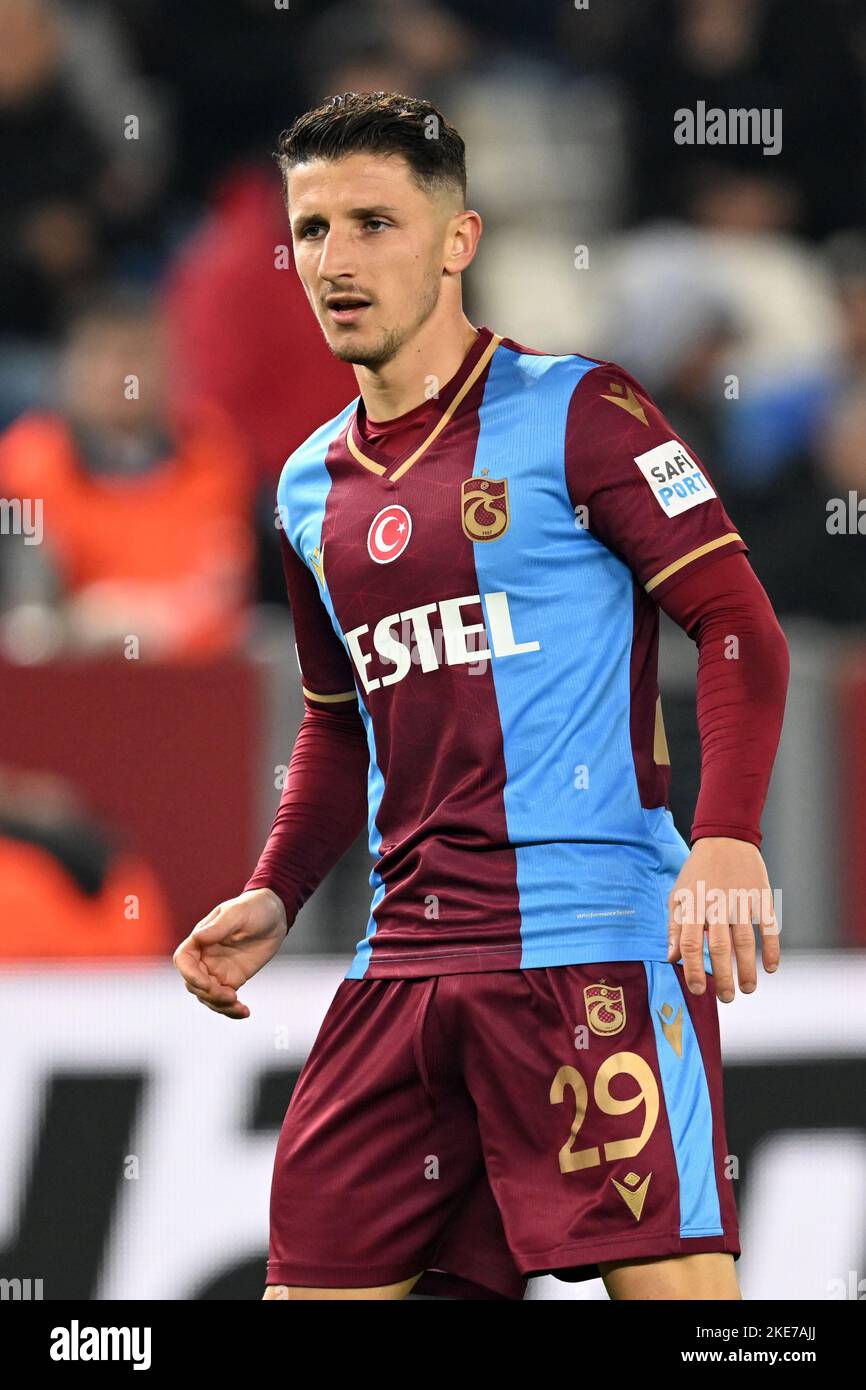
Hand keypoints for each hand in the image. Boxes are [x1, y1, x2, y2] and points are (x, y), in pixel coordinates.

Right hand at [172, 888, 287, 1018]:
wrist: (275, 914)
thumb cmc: (253, 907)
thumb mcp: (237, 914)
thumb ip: (218, 927)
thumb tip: (198, 937)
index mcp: (200, 939)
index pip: (183, 960)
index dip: (190, 975)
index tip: (207, 984)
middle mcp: (205, 957)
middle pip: (194, 983)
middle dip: (209, 994)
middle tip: (231, 995)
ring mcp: (218, 970)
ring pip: (208, 996)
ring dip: (220, 1006)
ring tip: (239, 1007)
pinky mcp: (233, 979)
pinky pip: (226, 999)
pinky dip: (231, 1009)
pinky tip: (244, 1012)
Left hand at [667, 837, 779, 1001]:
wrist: (725, 839)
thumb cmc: (697, 872)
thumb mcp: (678, 895)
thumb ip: (674, 927)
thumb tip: (672, 959)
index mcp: (693, 905)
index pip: (689, 943)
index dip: (692, 969)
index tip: (697, 989)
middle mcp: (716, 905)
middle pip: (718, 947)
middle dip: (722, 976)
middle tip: (726, 998)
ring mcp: (740, 901)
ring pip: (744, 941)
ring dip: (747, 969)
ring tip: (747, 989)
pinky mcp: (761, 897)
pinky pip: (768, 927)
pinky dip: (771, 948)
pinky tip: (771, 968)